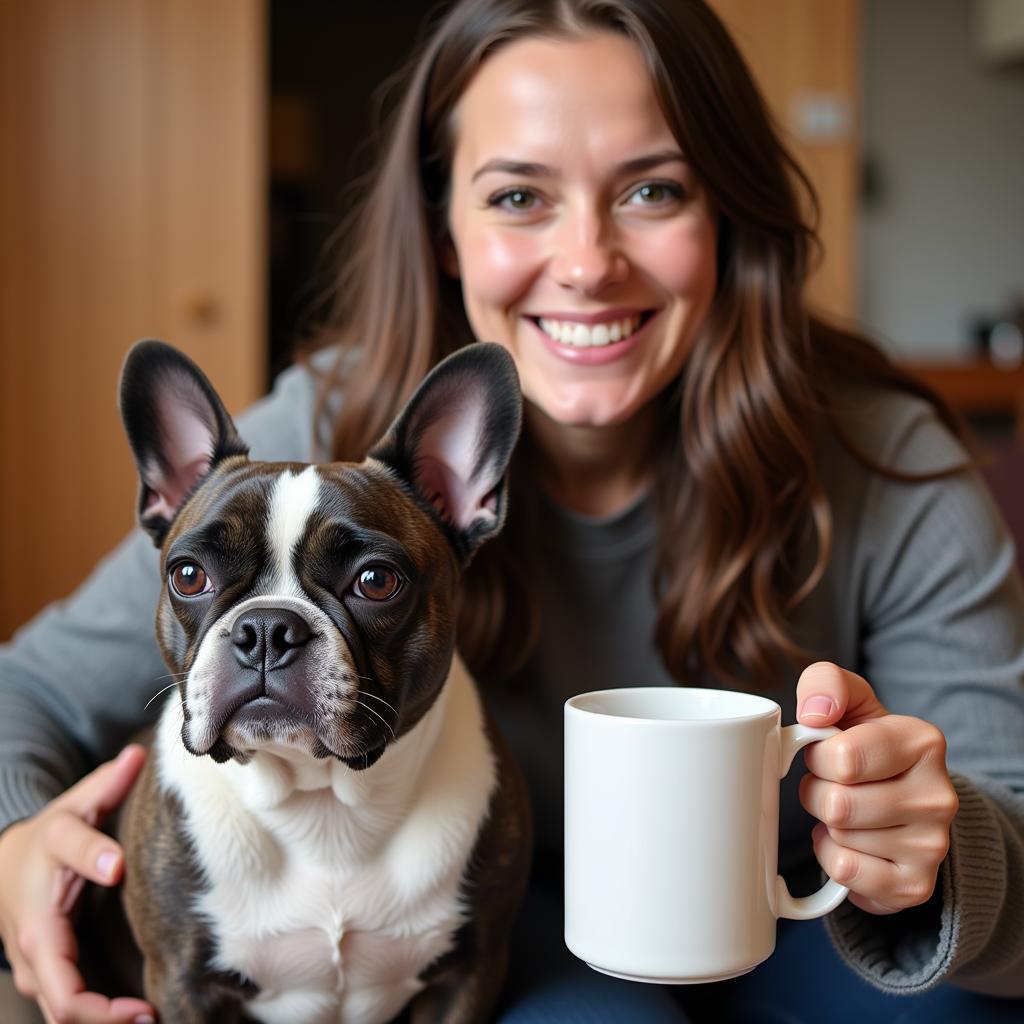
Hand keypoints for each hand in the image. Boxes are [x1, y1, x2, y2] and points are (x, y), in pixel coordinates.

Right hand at [0, 745, 155, 1023]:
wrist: (7, 863)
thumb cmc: (53, 833)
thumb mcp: (79, 804)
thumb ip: (109, 784)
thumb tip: (138, 756)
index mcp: (50, 856)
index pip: (67, 849)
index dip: (91, 855)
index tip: (117, 864)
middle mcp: (34, 923)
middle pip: (55, 974)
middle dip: (96, 1002)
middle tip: (142, 1009)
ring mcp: (33, 957)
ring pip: (59, 1003)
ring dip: (99, 1019)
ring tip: (147, 1019)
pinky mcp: (41, 975)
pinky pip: (65, 1007)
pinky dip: (95, 1020)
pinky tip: (136, 1020)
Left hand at [795, 662, 958, 915]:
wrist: (898, 795)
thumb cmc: (863, 744)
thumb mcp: (848, 702)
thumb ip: (825, 684)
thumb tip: (813, 713)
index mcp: (923, 742)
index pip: (842, 757)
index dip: (818, 756)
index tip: (828, 753)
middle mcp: (938, 795)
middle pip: (837, 803)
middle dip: (818, 791)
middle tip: (834, 785)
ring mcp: (932, 846)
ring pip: (840, 837)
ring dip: (826, 824)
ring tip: (847, 810)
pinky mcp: (915, 885)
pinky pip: (845, 872)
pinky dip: (832, 856)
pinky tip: (851, 842)